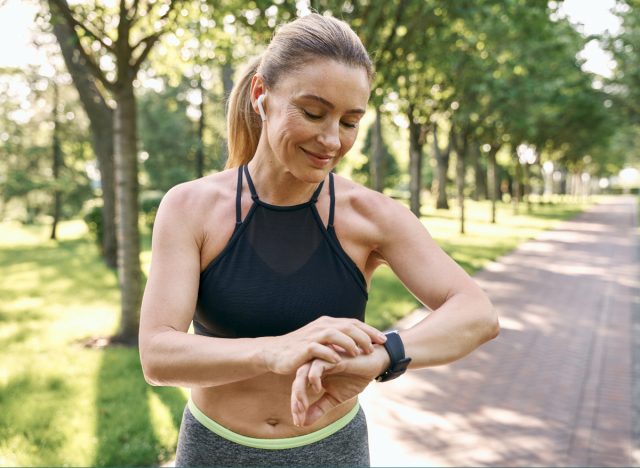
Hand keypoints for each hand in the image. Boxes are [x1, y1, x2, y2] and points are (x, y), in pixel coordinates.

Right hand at [260, 317, 386, 375]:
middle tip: (377, 346)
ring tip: (360, 352)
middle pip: (348, 326)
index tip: (384, 339)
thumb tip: (357, 344)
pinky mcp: (303, 348)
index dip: (370, 330)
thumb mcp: (321, 341)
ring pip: (335, 334)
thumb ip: (336, 340)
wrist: (275, 353)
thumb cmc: (300, 350)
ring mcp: (312, 336)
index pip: (353, 323)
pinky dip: (330, 353)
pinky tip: (339, 360)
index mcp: (327, 324)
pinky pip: (319, 348)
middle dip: (364, 335)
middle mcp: (321, 326)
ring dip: (349, 342)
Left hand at [290, 346, 389, 426]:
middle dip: (296, 400)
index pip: (298, 388)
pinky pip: (317, 365)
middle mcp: (315, 365)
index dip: (296, 406)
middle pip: (297, 381)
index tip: (299, 422)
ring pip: (302, 372)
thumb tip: (303, 424)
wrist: (373, 365)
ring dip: (300, 391)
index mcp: (314, 374)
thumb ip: (320, 408)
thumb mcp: (335, 398)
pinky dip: (314, 377)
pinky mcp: (332, 357)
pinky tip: (318, 389)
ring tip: (303, 407)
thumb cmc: (354, 379)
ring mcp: (322, 360)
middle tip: (298, 416)